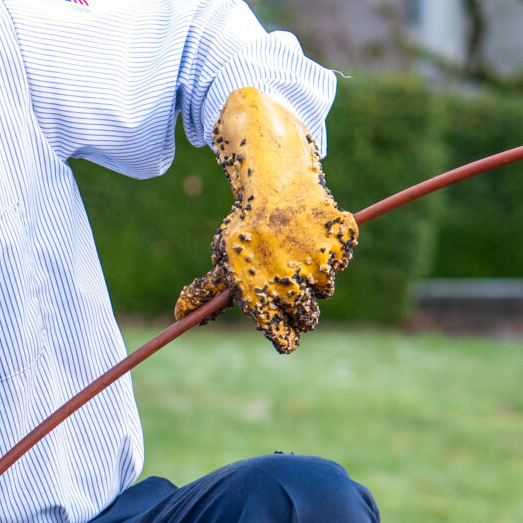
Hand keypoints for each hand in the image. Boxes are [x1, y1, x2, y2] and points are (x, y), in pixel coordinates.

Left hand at [173, 86, 358, 353]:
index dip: (285, 337)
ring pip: (325, 289)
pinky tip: (310, 232)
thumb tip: (180, 316)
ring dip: (314, 276)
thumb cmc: (245, 229)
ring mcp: (320, 264)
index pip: (284, 338)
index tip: (284, 331)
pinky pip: (340, 260)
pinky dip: (330, 250)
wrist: (273, 184)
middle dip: (299, 308)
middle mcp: (292, 284)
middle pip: (308, 319)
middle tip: (289, 283)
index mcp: (261, 294)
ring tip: (295, 249)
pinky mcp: (341, 243)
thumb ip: (207, 294)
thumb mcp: (224, 259)